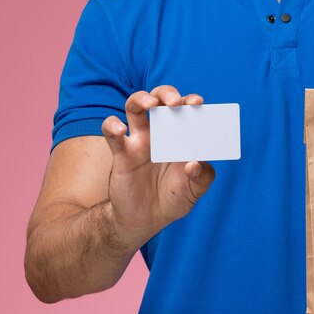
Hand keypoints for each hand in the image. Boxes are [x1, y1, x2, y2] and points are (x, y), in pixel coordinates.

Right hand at [101, 86, 215, 243]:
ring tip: (151, 105)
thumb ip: (202, 177)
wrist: (146, 219)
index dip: (191, 101)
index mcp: (181, 136)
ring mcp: (139, 141)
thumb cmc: (173, 199)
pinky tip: (120, 130)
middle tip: (176, 103)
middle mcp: (160, 133)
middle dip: (167, 93)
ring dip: (141, 99)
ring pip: (134, 106)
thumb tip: (195, 163)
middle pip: (159, 99)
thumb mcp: (194, 191)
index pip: (186, 109)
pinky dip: (112, 125)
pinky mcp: (121, 153)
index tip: (198, 103)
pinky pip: (111, 132)